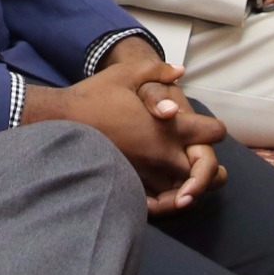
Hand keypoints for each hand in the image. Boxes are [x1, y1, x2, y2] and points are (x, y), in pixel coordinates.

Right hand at [22, 57, 225, 205]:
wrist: (58, 119)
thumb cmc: (94, 96)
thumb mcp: (126, 74)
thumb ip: (157, 71)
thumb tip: (180, 70)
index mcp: (171, 128)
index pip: (214, 132)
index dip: (212, 128)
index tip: (203, 127)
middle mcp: (166, 155)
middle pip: (211, 171)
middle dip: (210, 165)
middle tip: (200, 157)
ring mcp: (150, 174)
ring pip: (189, 191)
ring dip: (191, 185)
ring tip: (186, 178)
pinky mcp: (132, 184)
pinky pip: (161, 204)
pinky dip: (168, 202)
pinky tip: (165, 194)